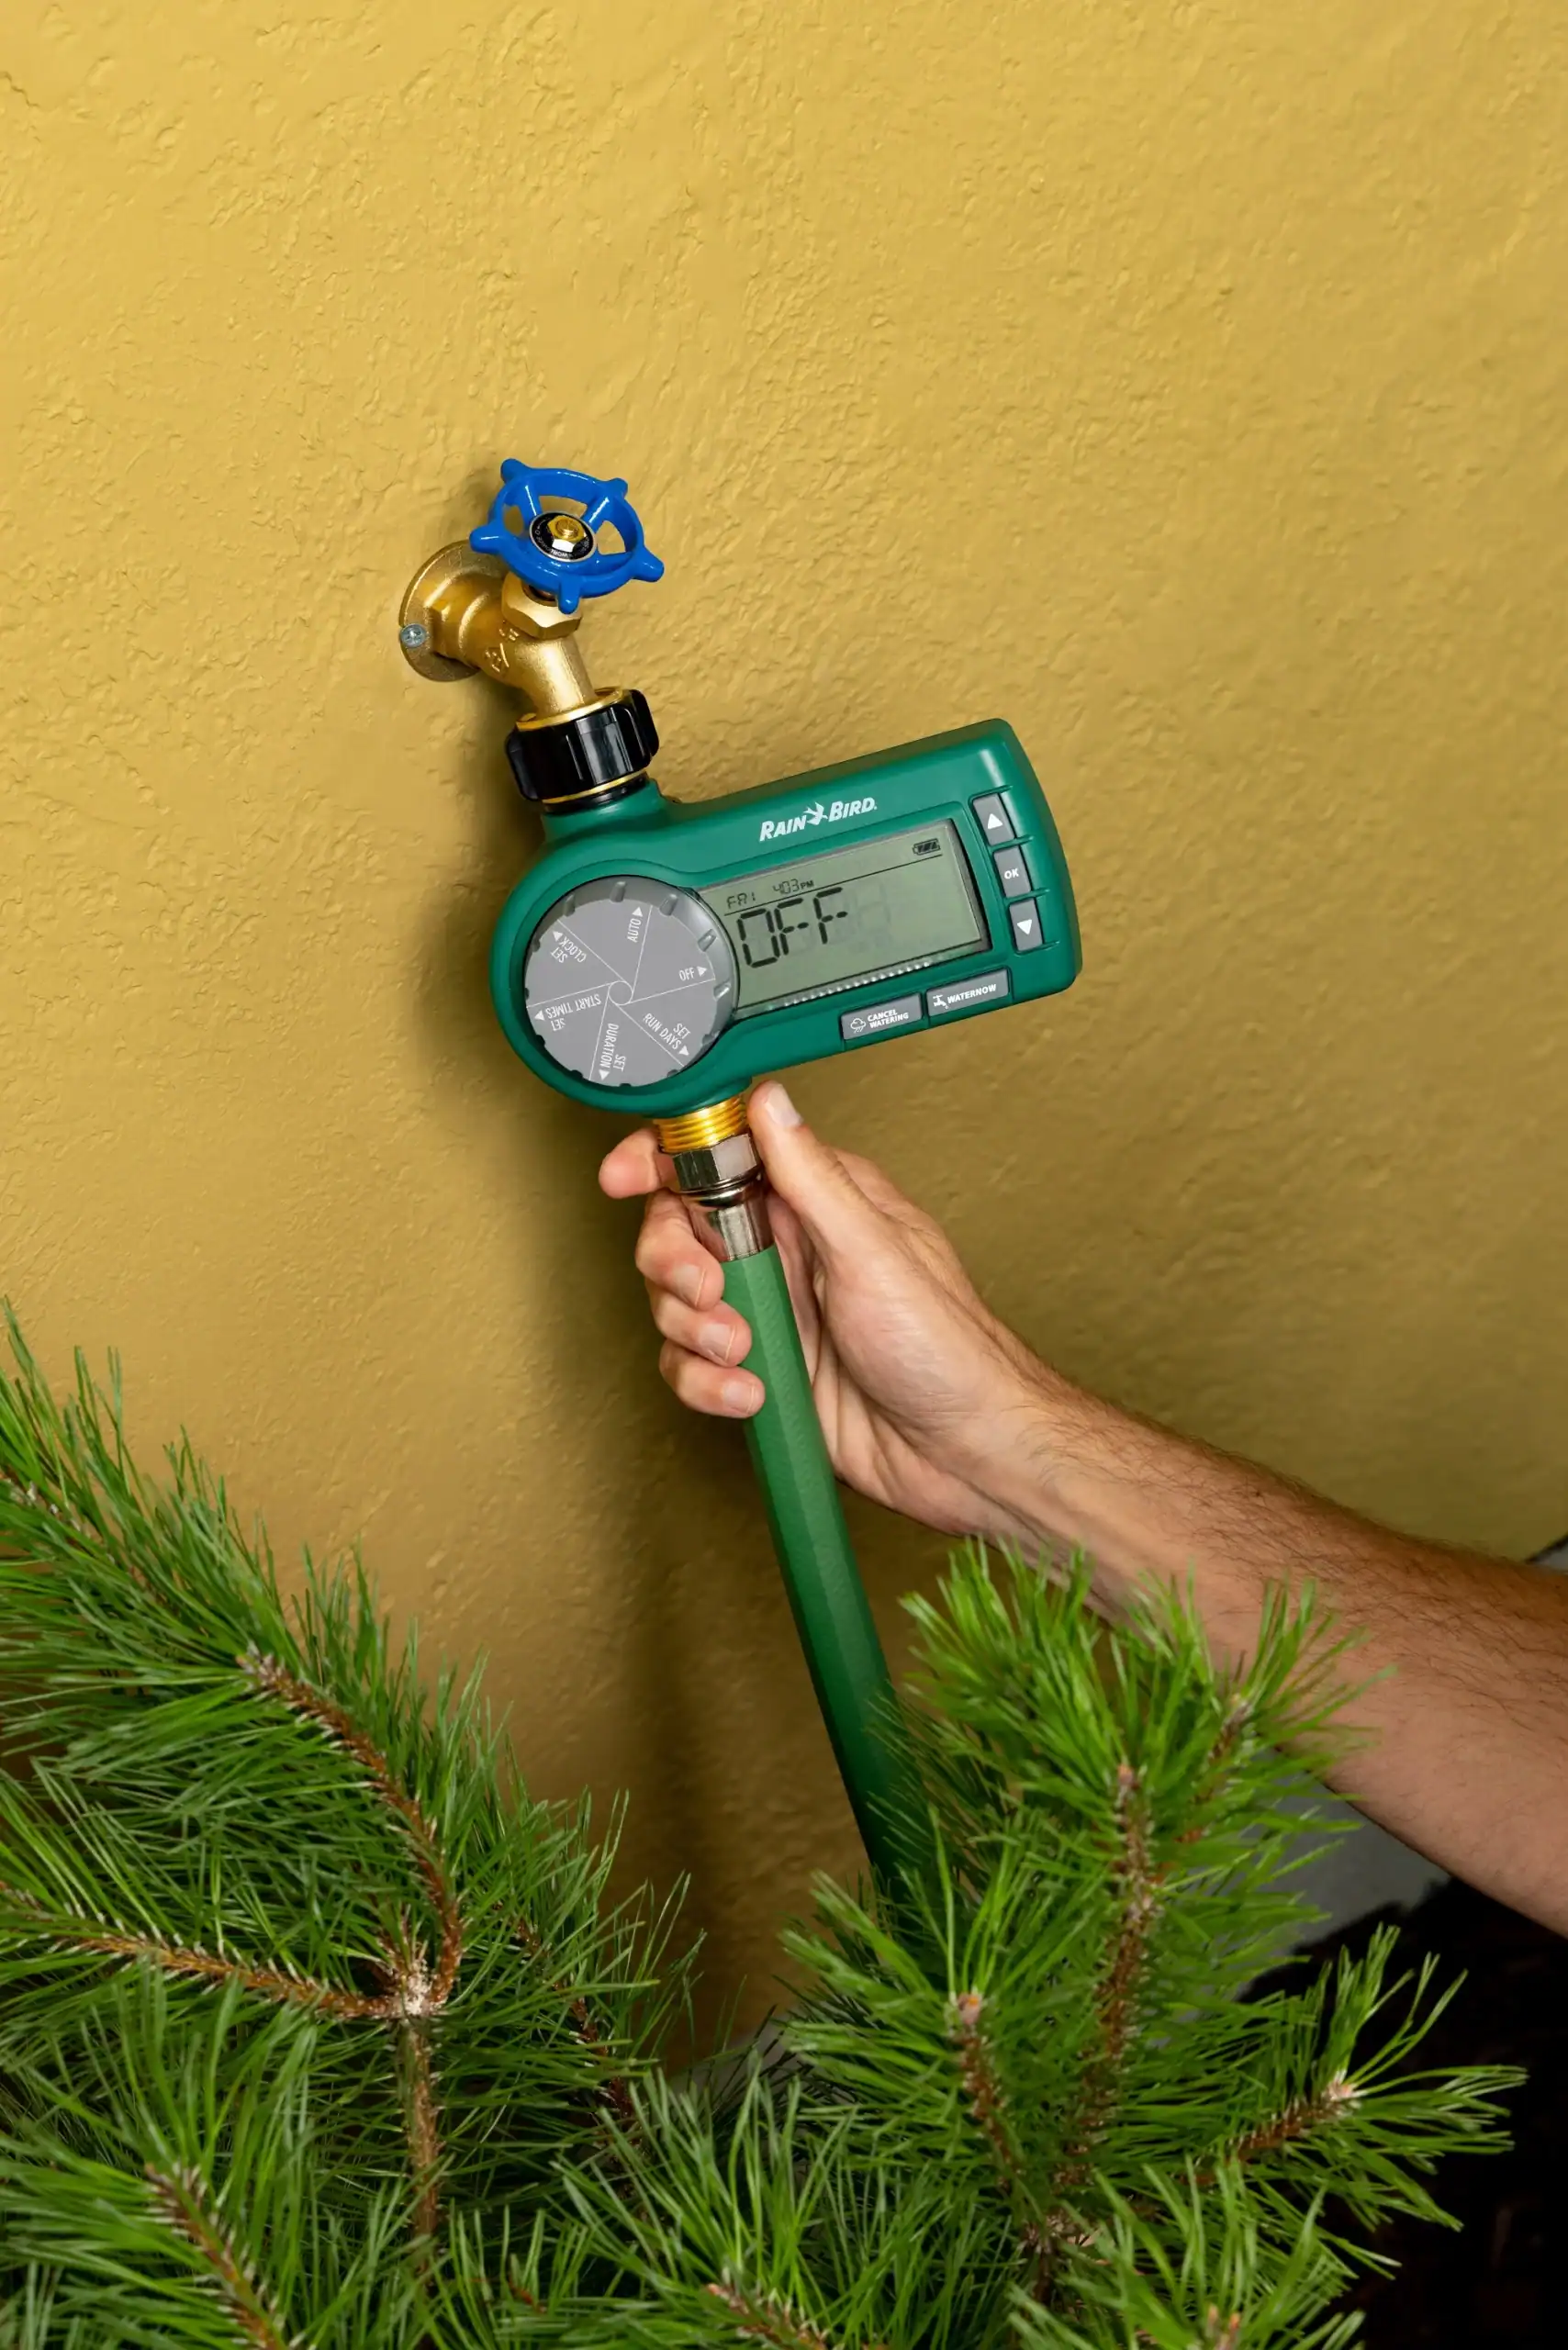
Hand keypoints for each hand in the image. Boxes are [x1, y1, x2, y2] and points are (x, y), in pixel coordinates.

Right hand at [597, 1081, 1060, 1545]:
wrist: (964, 1452)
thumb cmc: (947, 1349)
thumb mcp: (872, 1250)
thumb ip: (811, 1176)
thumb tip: (769, 1102)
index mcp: (818, 1203)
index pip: (722, 1158)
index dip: (664, 1161)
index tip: (626, 1176)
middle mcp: (787, 1252)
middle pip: (679, 1230)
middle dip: (674, 1261)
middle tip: (705, 1288)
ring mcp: (771, 1312)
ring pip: (677, 1303)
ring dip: (695, 1330)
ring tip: (747, 1350)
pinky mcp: (760, 1371)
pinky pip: (693, 1367)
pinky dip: (708, 1383)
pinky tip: (753, 1391)